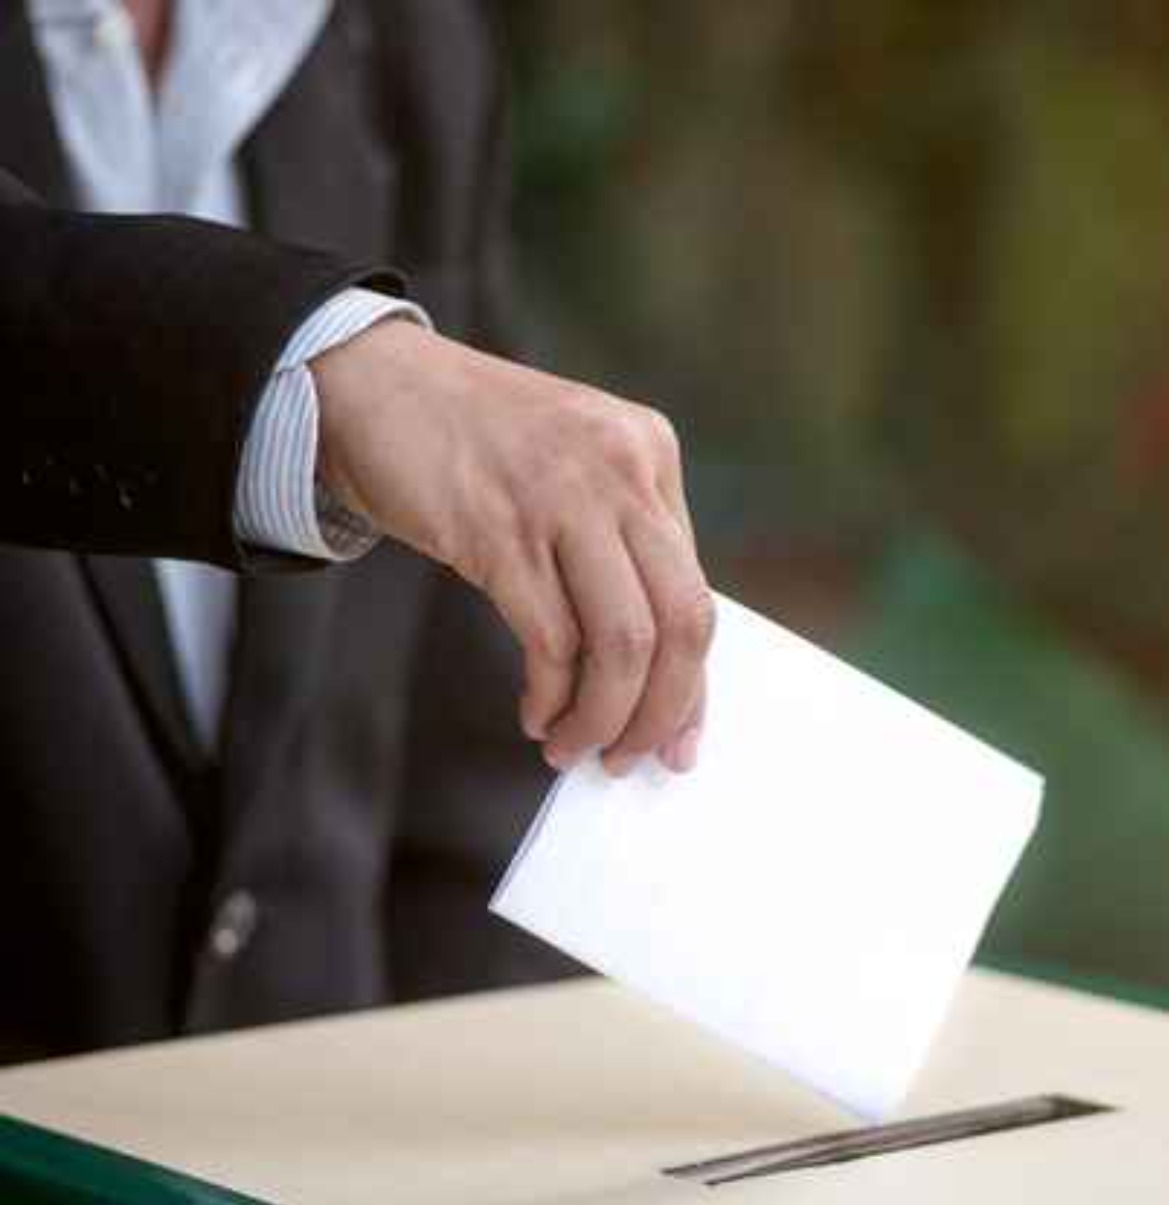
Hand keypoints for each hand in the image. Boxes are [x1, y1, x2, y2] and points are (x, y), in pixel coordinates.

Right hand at [311, 320, 713, 774]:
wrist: (371, 383)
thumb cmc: (471, 444)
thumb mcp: (571, 472)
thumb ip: (617, 548)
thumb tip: (649, 674)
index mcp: (650, 455)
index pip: (697, 593)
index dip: (692, 683)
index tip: (678, 740)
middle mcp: (621, 471)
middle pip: (681, 622)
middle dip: (662, 712)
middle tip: (628, 757)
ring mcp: (563, 496)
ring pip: (624, 641)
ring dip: (603, 717)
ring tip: (574, 746)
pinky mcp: (500, 528)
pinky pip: (551, 641)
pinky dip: (551, 696)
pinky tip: (537, 714)